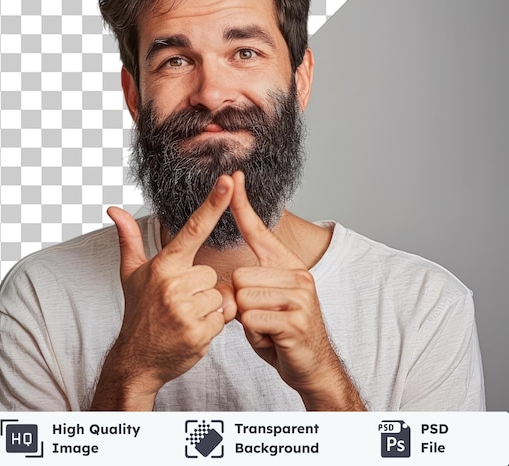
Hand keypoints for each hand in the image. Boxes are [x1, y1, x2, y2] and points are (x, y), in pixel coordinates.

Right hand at [90, 175, 236, 409]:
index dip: (213, 203)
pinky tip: (192, 330)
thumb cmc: (138, 311)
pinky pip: (223, 317)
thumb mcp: (131, 273)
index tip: (228, 181)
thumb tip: (114, 209)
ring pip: (219, 295)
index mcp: (163, 266)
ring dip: (208, 306)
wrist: (136, 359)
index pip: (193, 228)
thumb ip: (129, 238)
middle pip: (211, 273)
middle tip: (179, 302)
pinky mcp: (198, 332)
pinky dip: (212, 324)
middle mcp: (174, 284)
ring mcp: (186, 309)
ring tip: (184, 316)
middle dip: (201, 287)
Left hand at [229, 171, 364, 410]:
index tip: (233, 177)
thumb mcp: (266, 300)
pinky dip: (254, 335)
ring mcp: (299, 297)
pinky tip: (273, 339)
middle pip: (239, 276)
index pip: (259, 229)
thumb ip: (252, 281)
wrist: (311, 366)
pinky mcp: (296, 320)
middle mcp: (297, 274)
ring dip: (247, 320)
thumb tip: (232, 277)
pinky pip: (252, 319)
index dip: (242, 204)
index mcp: (287, 265)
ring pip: (243, 298)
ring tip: (267, 328)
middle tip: (261, 317)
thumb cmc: (282, 331)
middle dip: (240, 303)